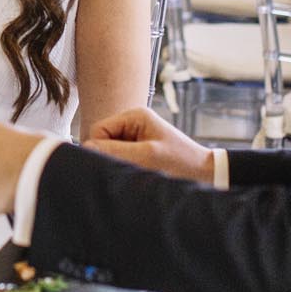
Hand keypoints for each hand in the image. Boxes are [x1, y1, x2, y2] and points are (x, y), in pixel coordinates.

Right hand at [86, 108, 215, 181]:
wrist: (206, 175)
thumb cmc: (181, 163)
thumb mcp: (147, 156)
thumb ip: (115, 151)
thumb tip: (85, 149)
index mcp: (135, 116)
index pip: (98, 131)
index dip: (100, 150)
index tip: (115, 165)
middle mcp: (133, 123)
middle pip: (102, 141)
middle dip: (111, 158)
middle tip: (131, 170)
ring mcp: (136, 138)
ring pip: (110, 153)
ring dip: (120, 165)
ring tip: (140, 173)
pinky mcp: (139, 151)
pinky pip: (121, 159)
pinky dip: (126, 168)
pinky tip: (141, 174)